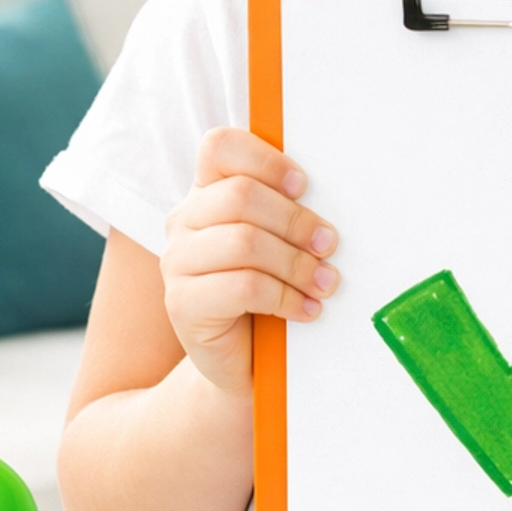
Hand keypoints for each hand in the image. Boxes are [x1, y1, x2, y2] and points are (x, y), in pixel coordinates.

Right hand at [161, 129, 339, 395]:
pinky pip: (243, 287)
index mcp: (207, 193)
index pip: (219, 148)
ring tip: (325, 283)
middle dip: (295, 220)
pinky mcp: (182, 304)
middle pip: (239, 196)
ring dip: (296, 263)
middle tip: (329, 245)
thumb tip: (334, 197)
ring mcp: (177, 262)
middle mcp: (185, 221)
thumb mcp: (279, 245)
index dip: (265, 160)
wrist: (243, 363)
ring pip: (244, 242)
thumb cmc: (268, 295)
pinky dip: (285, 297)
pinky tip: (306, 309)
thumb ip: (288, 214)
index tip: (304, 186)